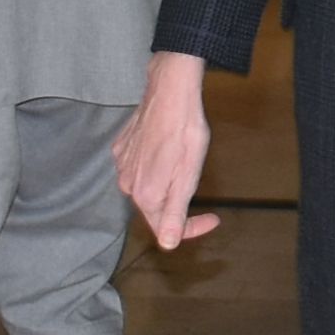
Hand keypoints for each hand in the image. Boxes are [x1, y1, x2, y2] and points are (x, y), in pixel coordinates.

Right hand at [114, 52, 216, 246]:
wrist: (170, 90)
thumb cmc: (185, 130)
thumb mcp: (188, 175)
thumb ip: (176, 212)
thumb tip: (168, 244)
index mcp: (145, 195)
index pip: (166, 228)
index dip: (192, 228)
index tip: (213, 219)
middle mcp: (127, 184)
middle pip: (155, 207)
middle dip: (178, 203)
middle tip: (198, 181)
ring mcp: (121, 165)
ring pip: (146, 186)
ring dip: (166, 182)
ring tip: (183, 160)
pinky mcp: (120, 148)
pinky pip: (138, 167)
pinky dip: (154, 165)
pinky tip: (166, 149)